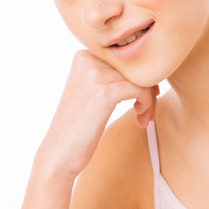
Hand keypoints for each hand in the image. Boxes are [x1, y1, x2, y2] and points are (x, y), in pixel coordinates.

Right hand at [40, 50, 158, 176]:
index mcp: (84, 55)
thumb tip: (146, 68)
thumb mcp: (90, 91)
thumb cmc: (78, 126)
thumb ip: (110, 75)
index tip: (143, 99)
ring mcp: (95, 74)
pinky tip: (140, 119)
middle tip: (146, 112)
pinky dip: (147, 105)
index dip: (140, 78)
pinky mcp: (105, 92)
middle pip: (135, 67)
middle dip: (148, 89)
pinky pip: (141, 90)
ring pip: (141, 79)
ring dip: (149, 100)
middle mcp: (88, 59)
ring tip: (143, 118)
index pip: (126, 58)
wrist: (59, 152)